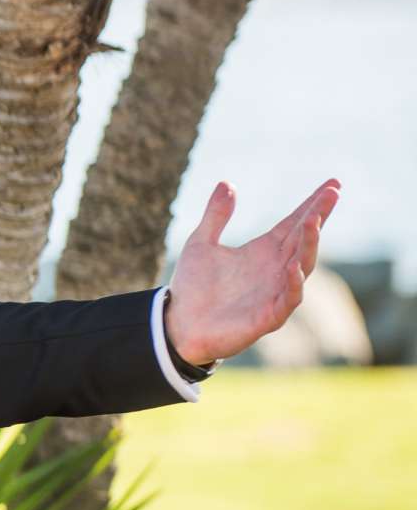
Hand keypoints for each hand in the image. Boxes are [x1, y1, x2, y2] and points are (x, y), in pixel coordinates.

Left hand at [162, 179, 337, 366]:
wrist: (177, 326)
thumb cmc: (192, 288)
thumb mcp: (200, 244)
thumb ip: (216, 216)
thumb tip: (226, 183)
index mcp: (264, 251)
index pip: (295, 224)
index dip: (313, 204)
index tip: (332, 184)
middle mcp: (275, 269)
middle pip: (304, 239)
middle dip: (318, 216)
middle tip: (332, 193)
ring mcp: (275, 293)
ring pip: (302, 266)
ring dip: (309, 244)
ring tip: (313, 222)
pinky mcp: (268, 317)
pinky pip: (288, 299)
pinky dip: (293, 284)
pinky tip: (294, 266)